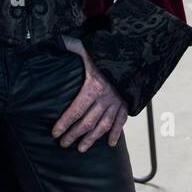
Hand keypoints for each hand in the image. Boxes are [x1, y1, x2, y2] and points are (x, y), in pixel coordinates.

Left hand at [52, 36, 128, 152]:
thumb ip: (72, 46)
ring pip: (103, 126)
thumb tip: (58, 42)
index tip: (55, 132)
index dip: (64, 123)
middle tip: (63, 144)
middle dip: (74, 134)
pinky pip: (121, 120)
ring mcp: (117, 101)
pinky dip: (116, 132)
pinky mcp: (127, 101)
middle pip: (87, 121)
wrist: (136, 51)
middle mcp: (105, 97)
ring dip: (91, 138)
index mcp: (94, 86)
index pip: (76, 109)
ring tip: (81, 148)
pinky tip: (110, 143)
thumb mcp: (88, 47)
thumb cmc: (109, 49)